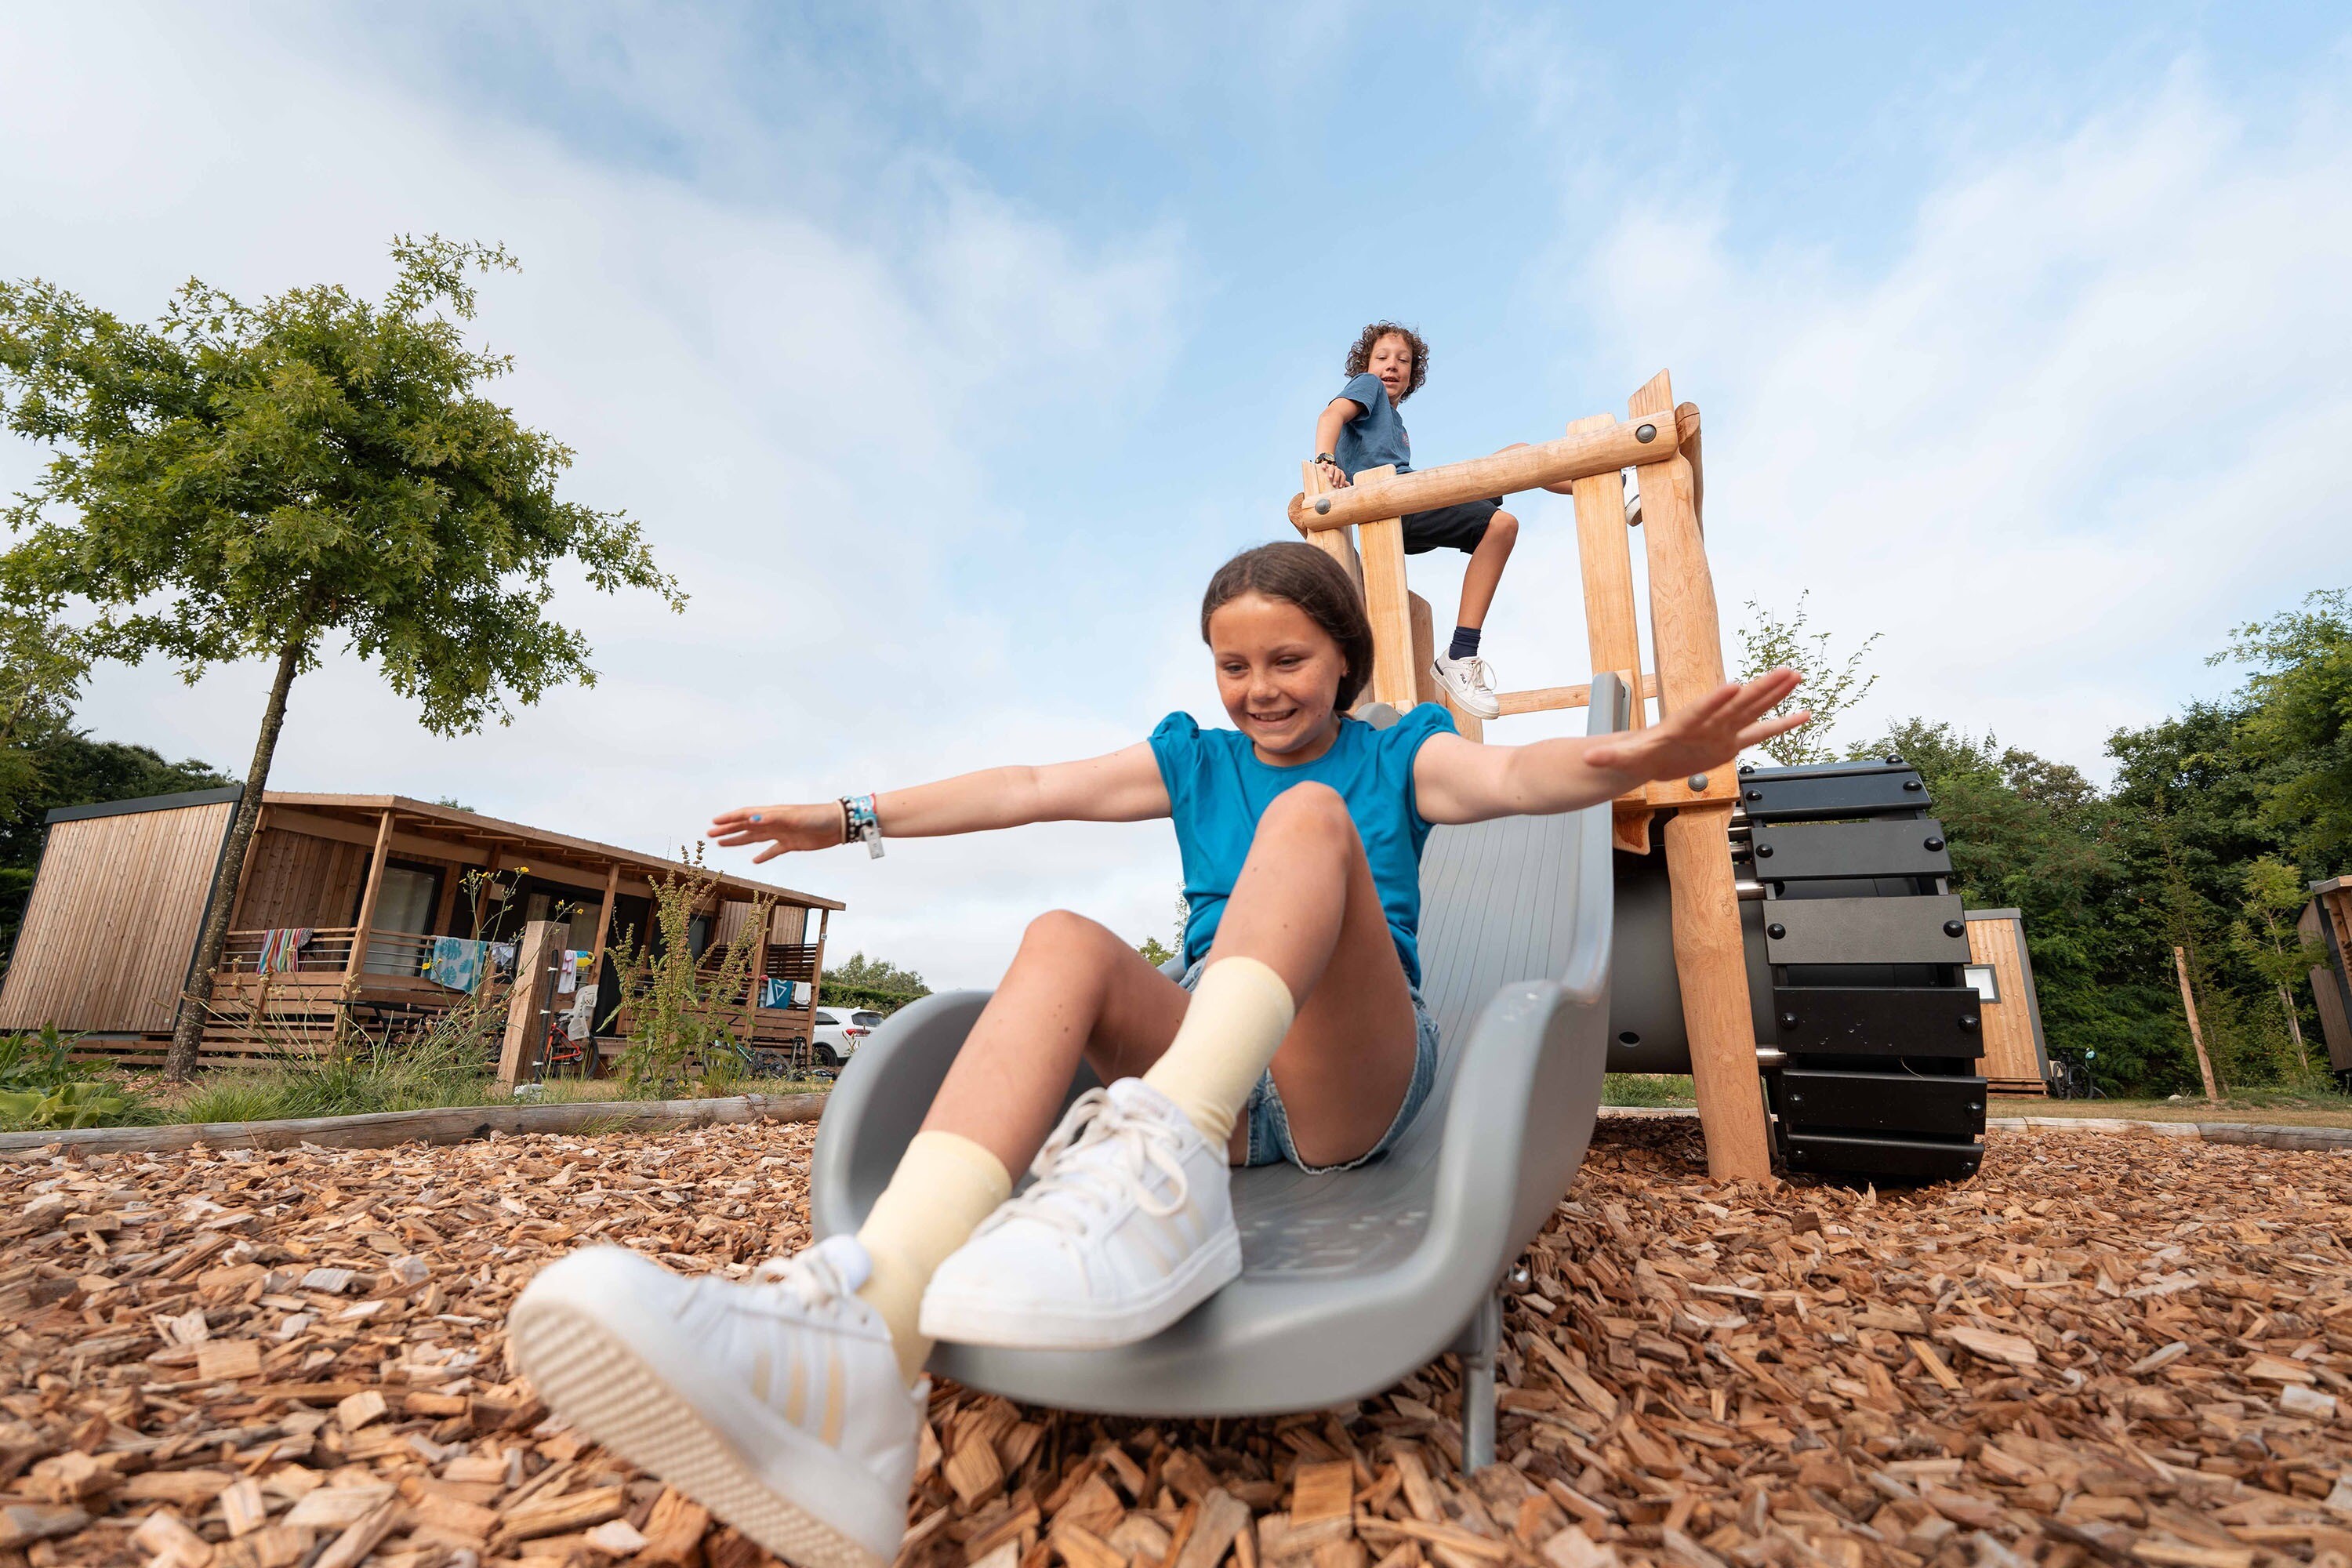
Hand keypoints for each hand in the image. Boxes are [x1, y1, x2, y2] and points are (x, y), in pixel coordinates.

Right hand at [708, 802, 844, 862]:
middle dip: (728, 830)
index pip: (746, 815)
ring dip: (739, 840)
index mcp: (773, 814)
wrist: (838, 825)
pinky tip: (754, 861)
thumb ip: (772, 818)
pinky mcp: (792, 844)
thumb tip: (750, 819)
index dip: (729, 818)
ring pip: (755, 837)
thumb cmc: (817, 817)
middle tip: (710, 834)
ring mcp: (782, 833)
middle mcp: (775, 822)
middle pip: (746, 826)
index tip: (713, 822)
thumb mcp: (794, 817)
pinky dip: (763, 855)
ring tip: (722, 843)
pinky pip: (773, 850)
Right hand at [1316, 458, 1350, 487]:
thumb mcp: (1339, 483)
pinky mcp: (1325, 465)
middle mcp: (1336, 469)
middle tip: (1334, 484)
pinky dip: (1324, 465)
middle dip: (1336, 478)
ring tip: (1330, 477)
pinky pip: (1325, 463)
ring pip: (1332, 467)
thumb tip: (1350, 488)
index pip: (1343, 476)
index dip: (1342, 481)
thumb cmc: (1334, 482)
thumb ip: (1345, 485)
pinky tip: (1323, 468)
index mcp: (1341, 474)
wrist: (1326, 476)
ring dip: (1331, 472)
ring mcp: (1331, 467)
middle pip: (1338, 472)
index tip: (1340, 487)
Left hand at [1583, 668, 1808, 780]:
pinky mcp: (1731, 742)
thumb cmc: (1634, 754)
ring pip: (1752, 710)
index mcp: (1683, 724)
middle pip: (1735, 704)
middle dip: (1759, 688)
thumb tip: (1588, 760)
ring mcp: (1722, 730)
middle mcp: (1707, 722)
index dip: (1716, 700)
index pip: (1701, 710)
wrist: (1647, 755)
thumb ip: (1608, 758)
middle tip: (1783, 670)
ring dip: (1774, 694)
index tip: (1735, 685)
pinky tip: (1804, 713)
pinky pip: (1761, 733)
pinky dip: (1782, 724)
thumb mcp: (1621, 759)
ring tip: (1796, 675)